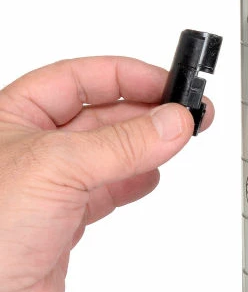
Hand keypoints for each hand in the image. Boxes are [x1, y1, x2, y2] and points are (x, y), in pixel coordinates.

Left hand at [0, 57, 212, 291]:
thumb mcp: (55, 168)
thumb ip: (121, 144)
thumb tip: (172, 122)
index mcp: (17, 113)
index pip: (83, 77)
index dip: (128, 76)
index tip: (169, 84)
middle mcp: (36, 142)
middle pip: (105, 112)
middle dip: (148, 111)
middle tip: (187, 113)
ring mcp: (54, 180)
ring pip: (113, 149)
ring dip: (149, 143)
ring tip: (179, 139)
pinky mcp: (67, 215)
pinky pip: (112, 185)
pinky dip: (137, 179)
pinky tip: (152, 174)